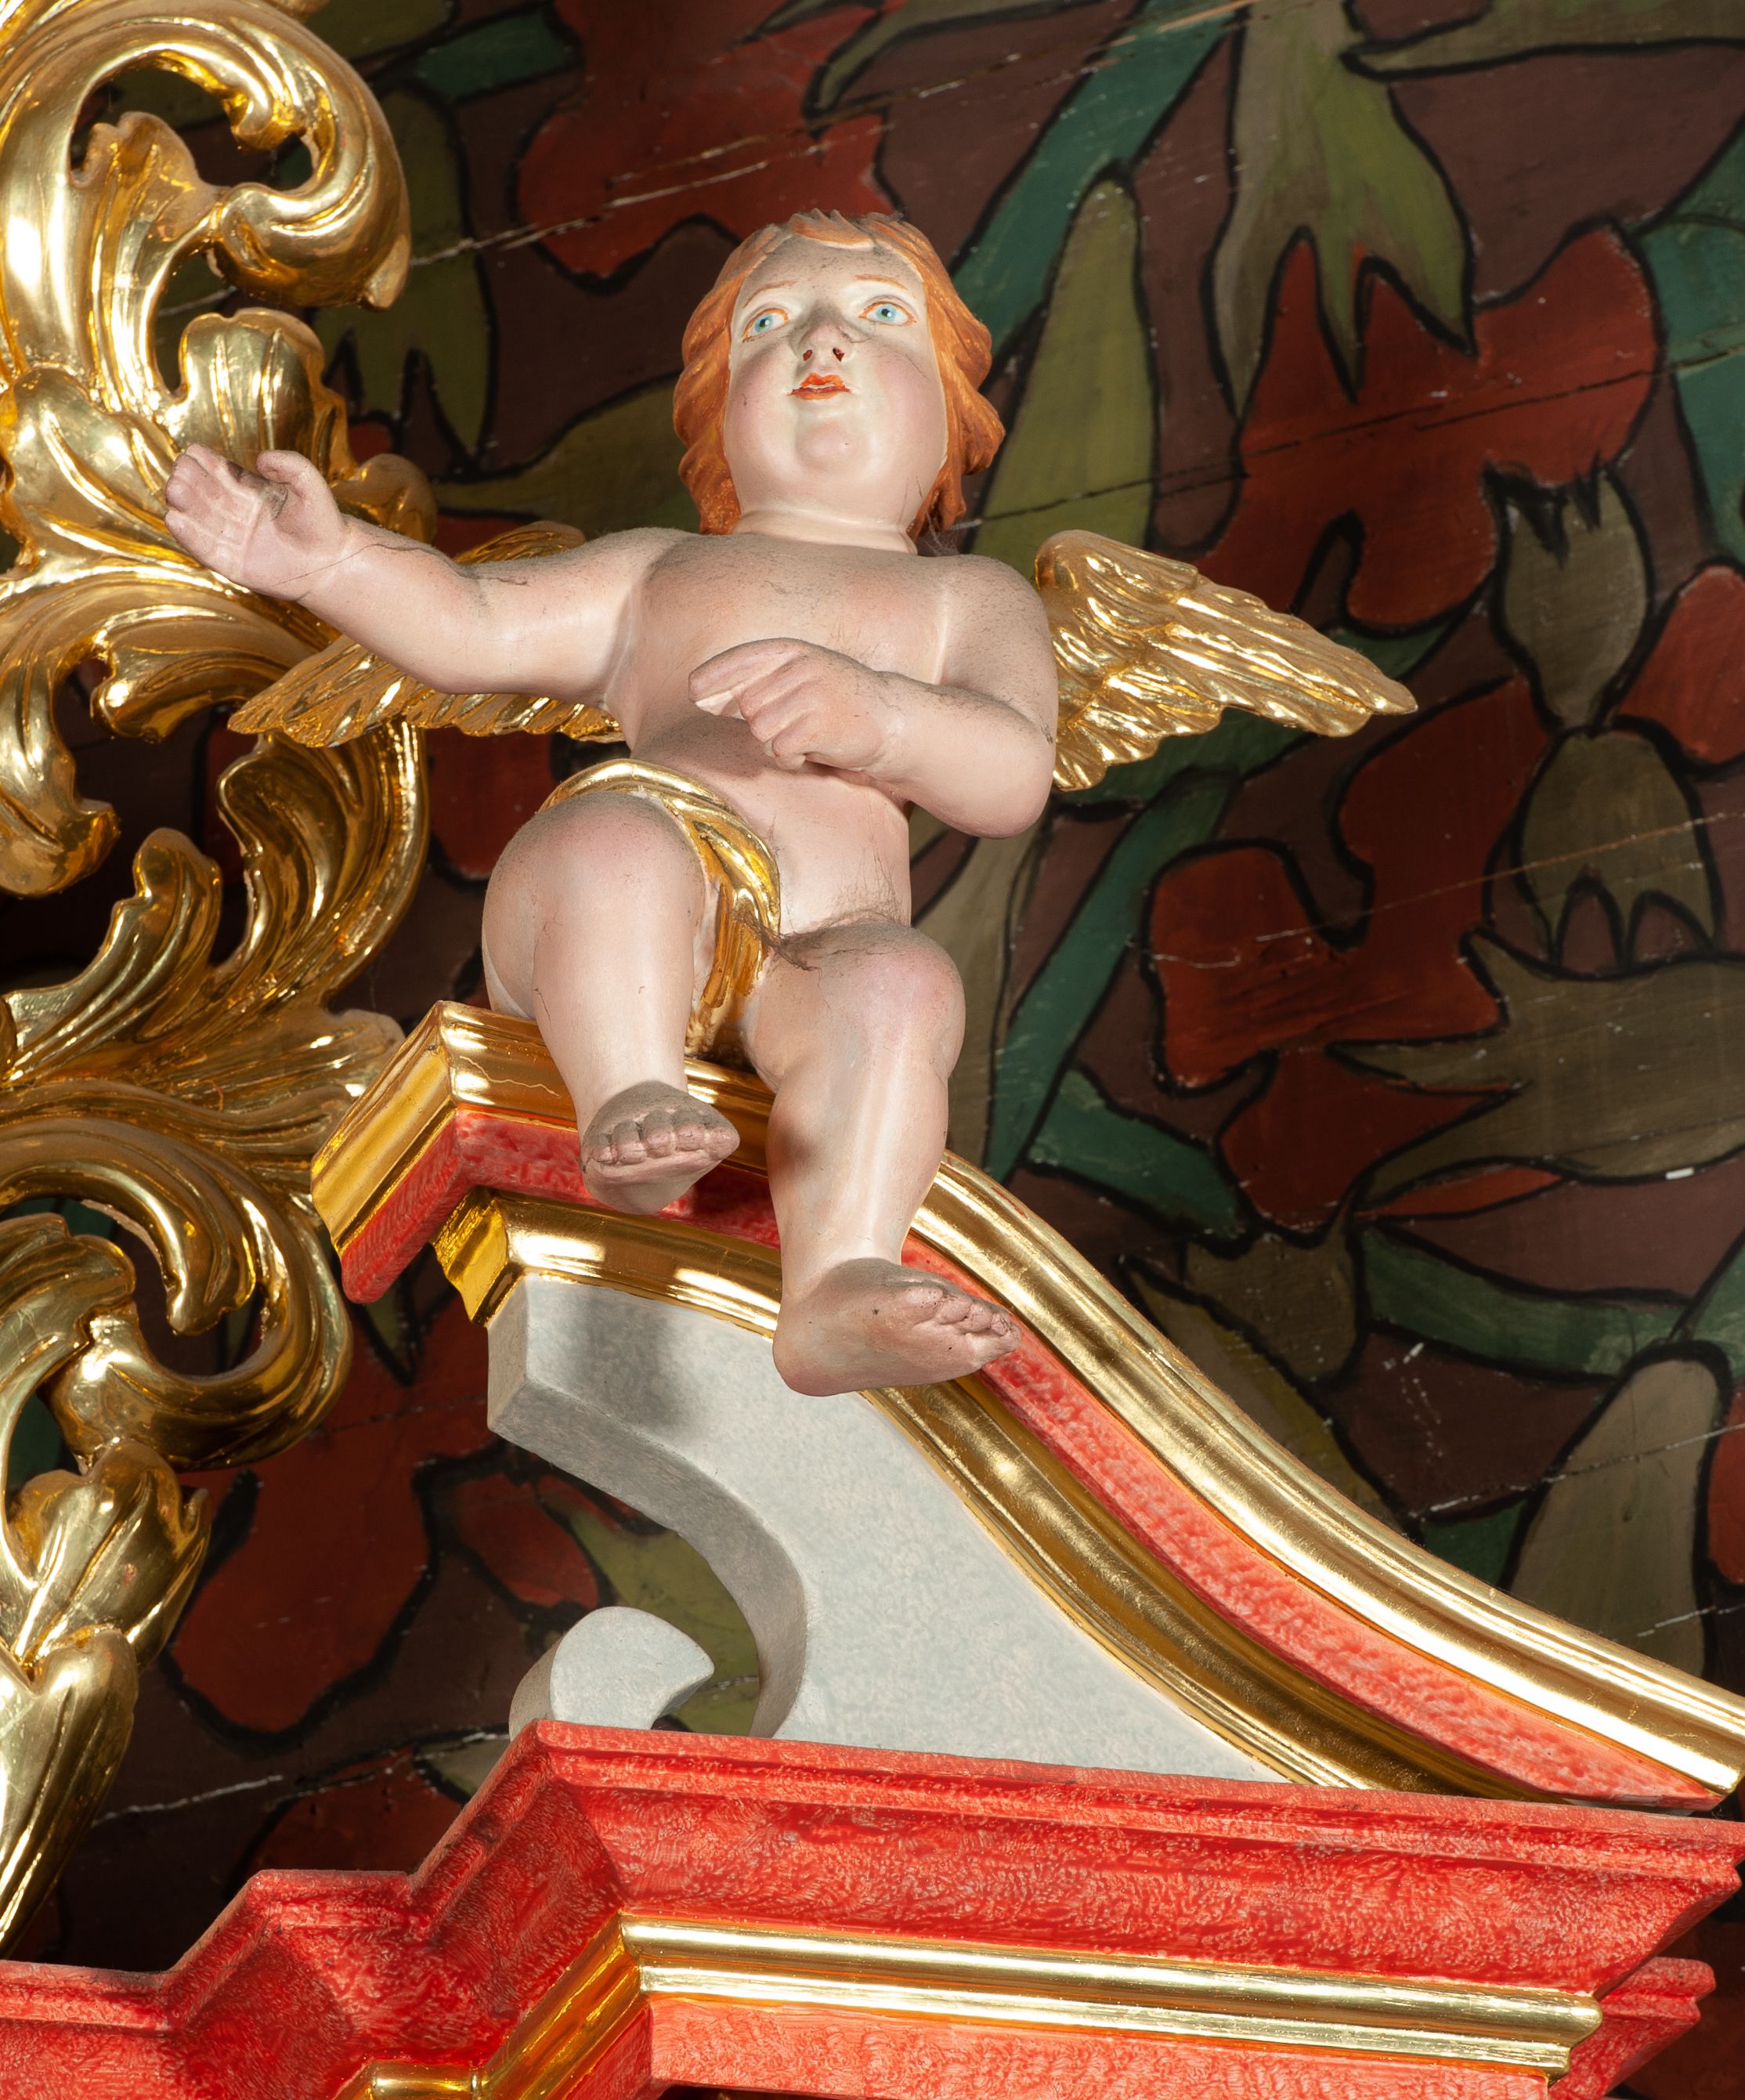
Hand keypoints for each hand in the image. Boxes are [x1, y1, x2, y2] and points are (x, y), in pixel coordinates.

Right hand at [163, 444, 348, 600]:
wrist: (333, 562)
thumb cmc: (323, 522)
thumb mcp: (310, 485)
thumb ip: (292, 465)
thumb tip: (261, 460)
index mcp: (249, 491)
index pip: (220, 474)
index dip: (205, 464)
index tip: (194, 454)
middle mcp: (235, 513)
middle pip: (205, 495)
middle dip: (190, 483)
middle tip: (179, 473)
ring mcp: (232, 539)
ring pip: (201, 520)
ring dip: (185, 506)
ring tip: (174, 490)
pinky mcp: (233, 565)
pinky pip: (207, 550)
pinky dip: (190, 537)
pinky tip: (175, 520)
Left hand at [690, 638, 896, 774]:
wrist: (892, 718)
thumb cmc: (836, 702)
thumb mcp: (800, 678)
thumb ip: (756, 682)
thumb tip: (696, 694)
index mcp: (791, 651)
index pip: (740, 660)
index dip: (713, 676)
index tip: (693, 691)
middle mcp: (798, 668)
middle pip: (746, 705)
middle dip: (758, 724)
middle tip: (790, 725)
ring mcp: (810, 694)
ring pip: (759, 730)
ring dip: (775, 744)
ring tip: (802, 737)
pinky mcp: (818, 725)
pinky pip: (780, 750)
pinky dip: (791, 758)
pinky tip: (812, 750)